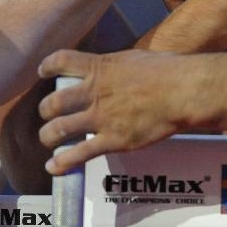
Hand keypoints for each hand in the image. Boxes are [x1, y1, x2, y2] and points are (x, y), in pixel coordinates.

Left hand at [37, 48, 183, 173]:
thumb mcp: (134, 59)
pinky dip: (62, 163)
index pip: (61, 61)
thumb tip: (114, 69)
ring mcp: (101, 118)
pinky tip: (53, 167)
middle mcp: (94, 92)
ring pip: (58, 129)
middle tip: (47, 114)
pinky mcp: (113, 140)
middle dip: (45, 110)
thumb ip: (116, 67)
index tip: (42, 71)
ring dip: (48, 136)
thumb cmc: (168, 70)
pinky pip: (79, 154)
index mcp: (100, 68)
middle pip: (52, 102)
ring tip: (48, 140)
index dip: (47, 66)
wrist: (184, 91)